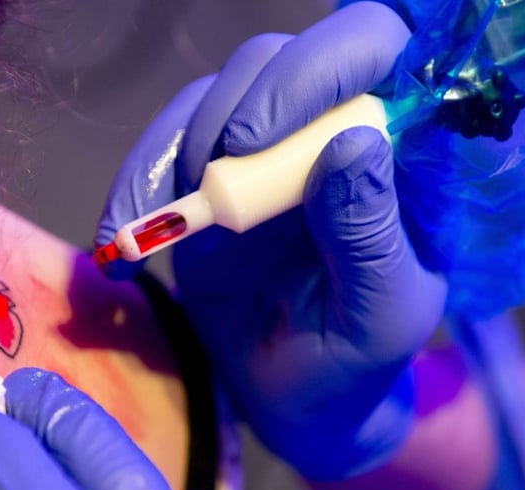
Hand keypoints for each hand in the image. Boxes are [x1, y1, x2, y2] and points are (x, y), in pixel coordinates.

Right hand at [96, 2, 446, 478]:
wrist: (289, 401)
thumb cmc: (355, 363)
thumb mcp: (381, 316)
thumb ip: (370, 236)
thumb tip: (352, 144)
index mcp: (403, 155)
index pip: (386, 53)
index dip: (325, 65)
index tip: (267, 136)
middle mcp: (334, 131)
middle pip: (287, 56)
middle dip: (242, 104)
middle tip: (219, 173)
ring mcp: (270, 151)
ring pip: (221, 90)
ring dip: (182, 145)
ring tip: (166, 225)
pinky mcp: (213, 175)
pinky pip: (171, 143)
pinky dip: (139, 180)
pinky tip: (121, 231)